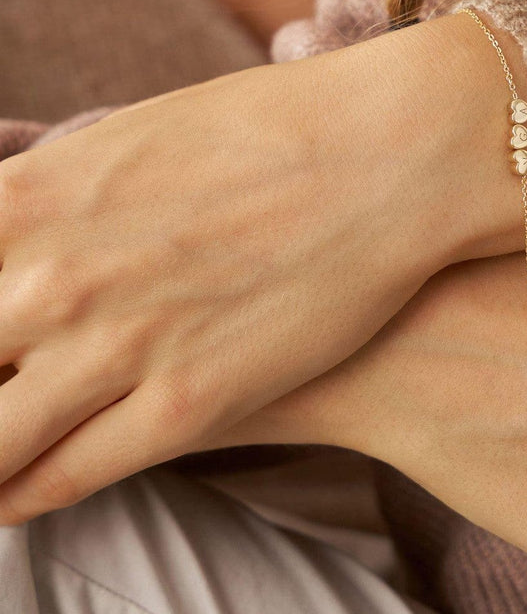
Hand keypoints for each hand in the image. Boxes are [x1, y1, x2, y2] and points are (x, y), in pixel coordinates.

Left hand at [0, 21, 503, 520]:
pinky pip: (59, 479)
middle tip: (2, 381)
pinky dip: (20, 494)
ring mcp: (114, 347)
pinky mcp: (182, 407)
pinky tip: (17, 490)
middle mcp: (49, 278)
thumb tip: (14, 239)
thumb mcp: (136, 137)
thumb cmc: (275, 133)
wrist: (388, 161)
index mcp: (26, 198)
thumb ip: (51, 197)